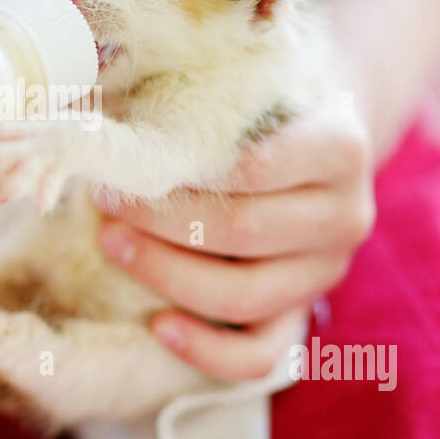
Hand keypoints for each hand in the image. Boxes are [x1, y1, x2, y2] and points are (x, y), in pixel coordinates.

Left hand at [95, 108, 375, 380]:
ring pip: (246, 295)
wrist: (314, 139)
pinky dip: (207, 350)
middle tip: (104, 202)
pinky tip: (157, 326)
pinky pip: (261, 354)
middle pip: (245, 231)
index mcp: (341, 146)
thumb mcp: (242, 84)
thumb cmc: (258, 107)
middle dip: (161, 221)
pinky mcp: (304, 313)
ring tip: (112, 245)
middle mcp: (346, 214)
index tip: (126, 165)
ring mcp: (326, 271)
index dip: (184, 171)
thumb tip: (93, 105)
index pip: (257, 167)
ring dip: (167, 274)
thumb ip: (193, 96)